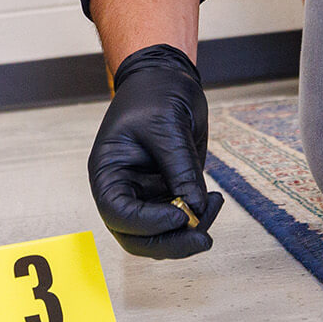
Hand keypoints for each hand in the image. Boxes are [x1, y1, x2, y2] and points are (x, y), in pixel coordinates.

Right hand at [87, 44, 223, 258]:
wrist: (167, 78)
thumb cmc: (154, 94)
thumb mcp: (167, 126)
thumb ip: (180, 169)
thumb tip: (196, 209)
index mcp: (108, 172)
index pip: (118, 213)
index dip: (147, 224)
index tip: (180, 215)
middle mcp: (124, 190)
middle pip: (138, 237)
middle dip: (171, 243)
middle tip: (202, 240)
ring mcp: (147, 194)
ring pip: (162, 235)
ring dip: (189, 231)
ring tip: (214, 204)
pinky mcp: (169, 193)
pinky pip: (181, 220)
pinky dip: (199, 218)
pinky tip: (213, 200)